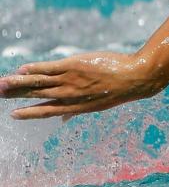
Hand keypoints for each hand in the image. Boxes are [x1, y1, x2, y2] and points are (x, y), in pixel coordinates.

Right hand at [0, 52, 161, 119]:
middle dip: (16, 95)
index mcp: (76, 107)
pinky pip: (50, 68)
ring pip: (39, 82)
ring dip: (19, 83)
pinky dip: (36, 69)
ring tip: (2, 84)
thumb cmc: (117, 89)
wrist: (135, 78)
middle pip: (38, 95)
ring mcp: (71, 81)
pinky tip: (22, 70)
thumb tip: (63, 120)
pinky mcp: (74, 66)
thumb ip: (76, 110)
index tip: (13, 114)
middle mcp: (70, 96)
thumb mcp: (97, 105)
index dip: (29, 113)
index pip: (47, 111)